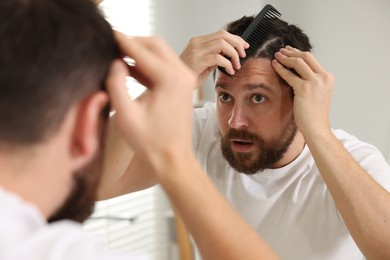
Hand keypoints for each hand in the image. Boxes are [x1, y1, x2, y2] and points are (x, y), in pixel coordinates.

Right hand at [106, 32, 196, 170]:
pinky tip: (128, 70)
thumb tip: (115, 62)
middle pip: (155, 44)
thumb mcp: (126, 115)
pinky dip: (147, 64)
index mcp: (170, 79)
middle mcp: (182, 74)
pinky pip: (164, 65)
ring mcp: (185, 79)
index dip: (121, 41)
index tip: (106, 33)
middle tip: (111, 46)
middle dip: (132, 42)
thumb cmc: (150, 142)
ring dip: (140, 52)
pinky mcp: (183, 85)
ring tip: (116, 57)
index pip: (141, 50)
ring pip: (160, 52)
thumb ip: (116, 84)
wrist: (173, 158)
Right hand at [180, 30, 248, 86]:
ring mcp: (196, 51)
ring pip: (222, 44)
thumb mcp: (205, 63)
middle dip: (237, 44)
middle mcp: (196, 43)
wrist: (175, 85)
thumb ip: (215, 55)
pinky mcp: (197, 61)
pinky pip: (218, 58)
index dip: (235, 39)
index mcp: (197, 41)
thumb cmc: (190, 76)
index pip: (221, 33)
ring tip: (236, 65)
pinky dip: (228, 64)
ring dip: (233, 54)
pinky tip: (229, 71)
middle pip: (223, 35)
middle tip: (243, 54)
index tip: (244, 46)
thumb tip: (231, 53)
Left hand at [272, 46, 334, 138]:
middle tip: (281, 51)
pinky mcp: (304, 89)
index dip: (299, 53)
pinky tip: (274, 65)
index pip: (312, 59)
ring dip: (285, 57)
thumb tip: (296, 72)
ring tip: (277, 56)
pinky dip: (280, 68)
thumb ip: (311, 82)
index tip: (290, 51)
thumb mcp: (317, 93)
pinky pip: (289, 75)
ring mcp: (315, 82)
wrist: (316, 127)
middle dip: (292, 52)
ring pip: (298, 62)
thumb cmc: (314, 114)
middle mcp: (323, 77)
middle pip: (306, 56)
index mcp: (327, 78)